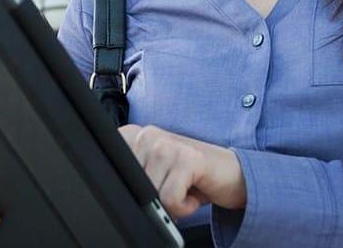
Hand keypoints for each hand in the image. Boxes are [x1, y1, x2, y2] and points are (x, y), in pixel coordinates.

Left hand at [118, 123, 247, 218]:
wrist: (231, 173)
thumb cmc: (190, 176)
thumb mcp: (153, 175)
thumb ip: (130, 178)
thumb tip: (114, 197)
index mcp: (133, 136)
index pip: (111, 173)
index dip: (130, 190)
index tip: (154, 184)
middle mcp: (147, 134)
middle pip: (131, 187)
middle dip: (153, 198)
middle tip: (174, 187)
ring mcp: (167, 144)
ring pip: (150, 195)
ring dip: (171, 204)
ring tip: (185, 187)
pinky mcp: (188, 158)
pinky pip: (170, 199)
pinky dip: (184, 207)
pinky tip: (195, 192)